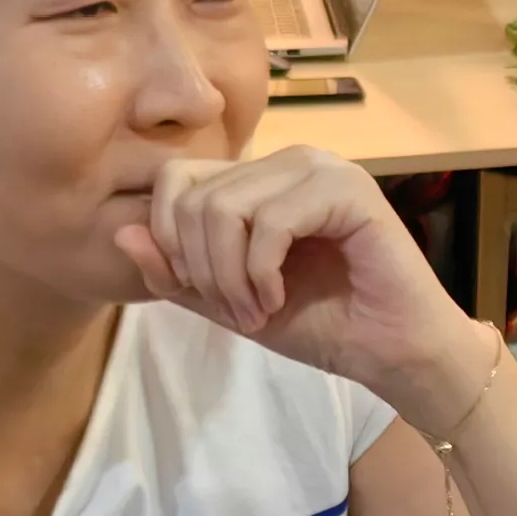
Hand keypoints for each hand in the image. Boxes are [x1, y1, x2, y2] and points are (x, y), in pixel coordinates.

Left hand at [120, 148, 476, 418]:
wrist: (395, 354)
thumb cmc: (326, 326)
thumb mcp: (231, 305)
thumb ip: (178, 275)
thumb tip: (121, 234)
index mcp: (261, 178)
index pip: (176, 180)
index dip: (171, 243)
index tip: (205, 297)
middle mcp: (289, 161)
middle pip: (194, 196)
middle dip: (202, 269)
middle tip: (237, 313)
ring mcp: (321, 169)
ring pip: (225, 207)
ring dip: (230, 276)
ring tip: (257, 311)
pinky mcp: (348, 190)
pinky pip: (270, 222)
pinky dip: (260, 273)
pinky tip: (277, 299)